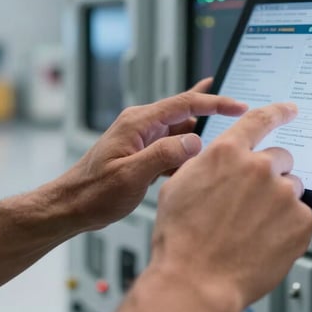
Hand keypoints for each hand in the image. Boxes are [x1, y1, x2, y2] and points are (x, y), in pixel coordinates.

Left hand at [51, 79, 247, 231]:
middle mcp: (142, 125)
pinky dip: (189, 154)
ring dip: (203, 138)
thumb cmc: (92, 193)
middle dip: (214, 114)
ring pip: (182, 132)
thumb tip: (195, 141)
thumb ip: (163, 155)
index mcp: (138, 122)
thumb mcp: (130, 176)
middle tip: (242, 114)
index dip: (215, 102)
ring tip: (229, 142)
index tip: (240, 105)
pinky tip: (203, 164)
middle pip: (186, 113)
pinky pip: (174, 148)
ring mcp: (143, 139)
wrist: (70, 208)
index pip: (185, 103)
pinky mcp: (144, 154)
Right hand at [145, 102, 311, 311]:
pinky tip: (264, 242)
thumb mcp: (178, 186)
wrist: (196, 282)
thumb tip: (219, 159)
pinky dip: (287, 227)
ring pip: (291, 188)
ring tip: (254, 228)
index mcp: (227, 153)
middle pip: (279, 158)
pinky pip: (300, 216)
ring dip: (278, 202)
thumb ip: (206, 164)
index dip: (278, 112)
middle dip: (270, 176)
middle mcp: (259, 167)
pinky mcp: (300, 221)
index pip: (260, 120)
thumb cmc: (182, 240)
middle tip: (252, 203)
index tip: (290, 110)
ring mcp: (283, 194)